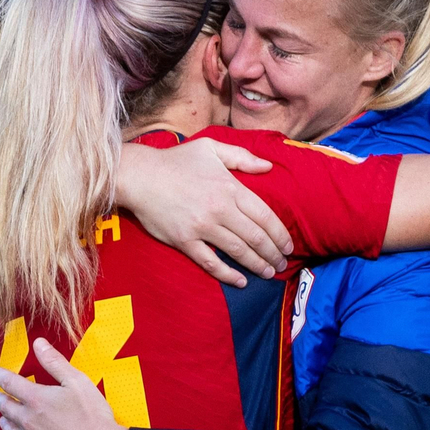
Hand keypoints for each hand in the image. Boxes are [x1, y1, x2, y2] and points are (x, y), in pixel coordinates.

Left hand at [0, 337, 128, 429]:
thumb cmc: (93, 414)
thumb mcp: (77, 381)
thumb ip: (55, 362)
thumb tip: (38, 343)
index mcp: (36, 399)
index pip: (10, 383)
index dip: (0, 376)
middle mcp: (28, 422)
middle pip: (6, 409)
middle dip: (1, 400)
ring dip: (5, 424)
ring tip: (5, 420)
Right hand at [117, 138, 292, 286]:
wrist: (140, 176)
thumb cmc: (176, 161)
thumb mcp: (211, 148)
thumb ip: (242, 157)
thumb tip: (268, 166)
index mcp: (230, 188)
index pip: (265, 216)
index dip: (280, 234)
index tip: (288, 246)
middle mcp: (220, 209)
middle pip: (256, 237)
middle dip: (273, 254)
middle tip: (282, 264)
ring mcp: (202, 227)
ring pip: (238, 251)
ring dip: (257, 265)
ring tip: (268, 273)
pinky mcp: (185, 241)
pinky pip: (211, 262)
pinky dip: (228, 274)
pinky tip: (241, 281)